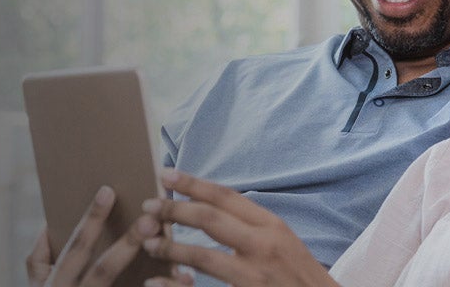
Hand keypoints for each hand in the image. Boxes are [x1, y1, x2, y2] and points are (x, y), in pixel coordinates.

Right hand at [24, 186, 193, 286]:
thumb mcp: (37, 285)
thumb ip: (39, 258)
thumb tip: (50, 224)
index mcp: (55, 286)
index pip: (75, 248)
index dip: (90, 220)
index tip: (108, 191)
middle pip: (104, 270)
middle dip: (128, 243)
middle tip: (151, 219)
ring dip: (154, 275)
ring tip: (176, 258)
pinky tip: (183, 280)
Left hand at [141, 170, 337, 286]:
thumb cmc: (301, 275)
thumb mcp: (283, 241)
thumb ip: (252, 226)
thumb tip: (214, 209)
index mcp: (272, 226)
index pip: (227, 197)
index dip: (194, 183)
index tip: (167, 174)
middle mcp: (263, 245)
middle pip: (210, 219)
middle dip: (175, 209)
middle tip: (150, 205)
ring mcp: (254, 275)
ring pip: (202, 255)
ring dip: (170, 247)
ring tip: (148, 242)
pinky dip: (175, 285)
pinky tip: (157, 282)